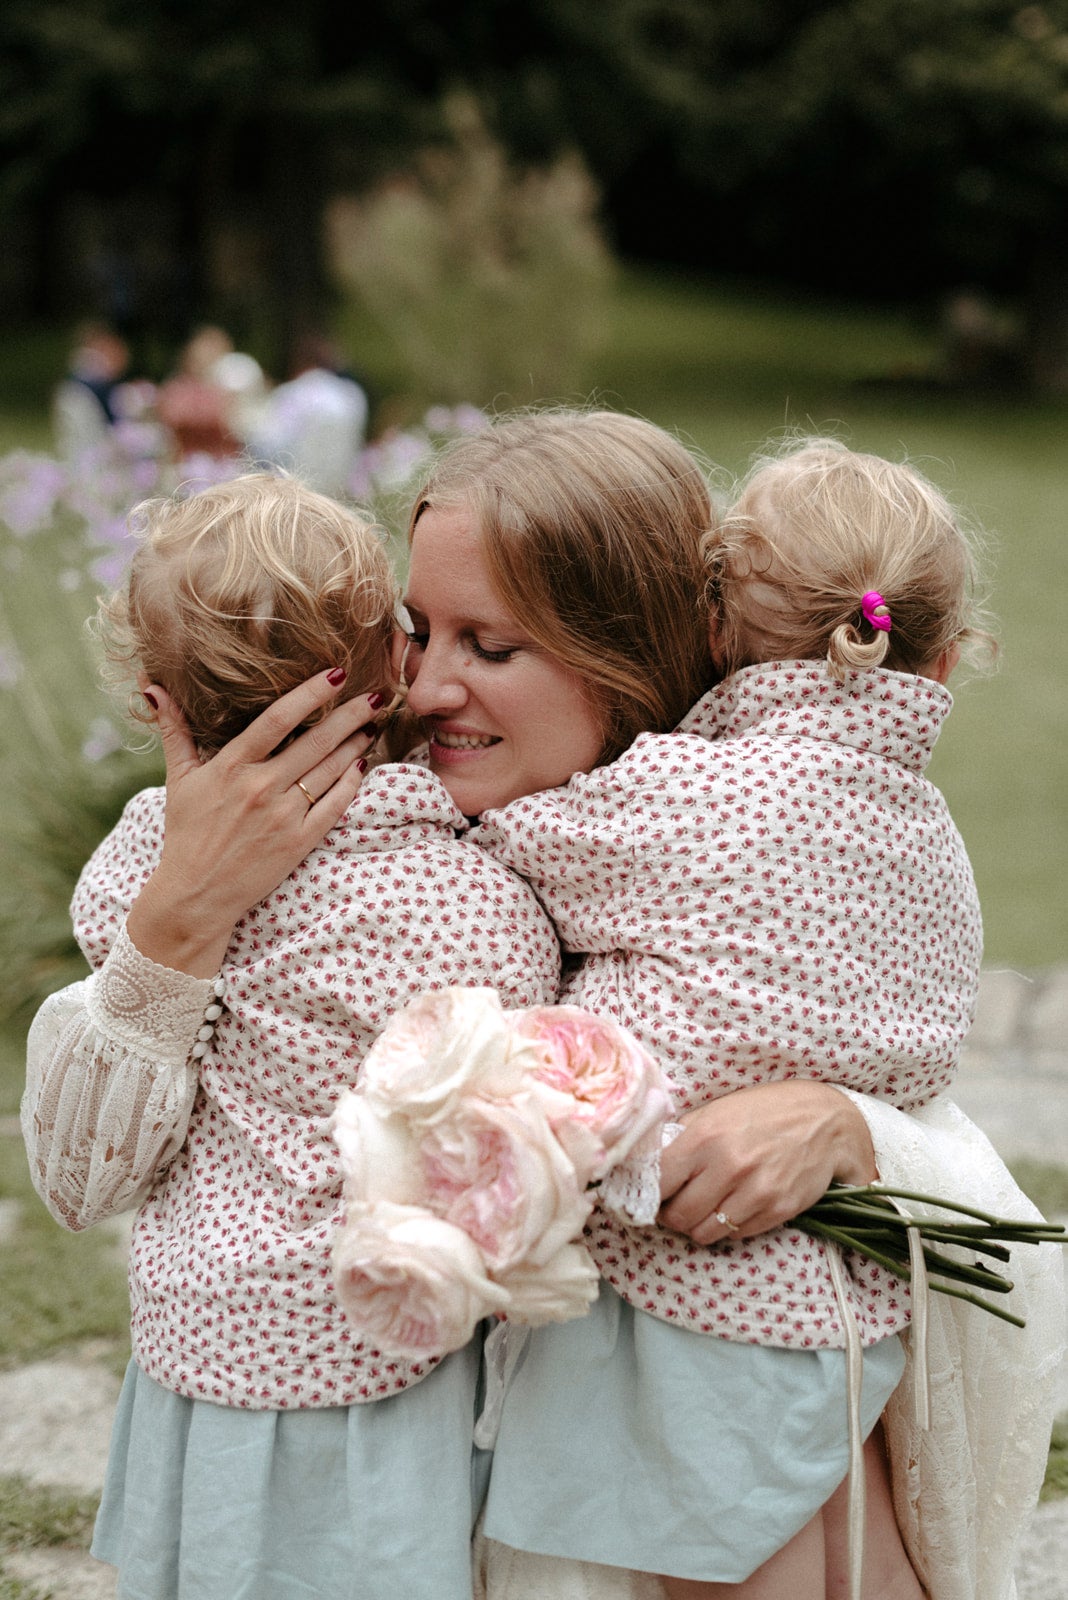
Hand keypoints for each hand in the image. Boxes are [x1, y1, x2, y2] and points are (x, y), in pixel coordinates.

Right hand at [126, 671, 378, 975]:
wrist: (196, 896)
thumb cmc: (187, 834)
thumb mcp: (178, 780)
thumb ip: (174, 731)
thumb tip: (154, 687)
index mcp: (231, 767)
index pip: (278, 719)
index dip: (311, 693)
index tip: (337, 674)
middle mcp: (260, 788)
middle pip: (316, 741)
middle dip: (351, 715)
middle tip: (377, 695)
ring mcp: (283, 816)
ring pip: (330, 770)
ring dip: (355, 744)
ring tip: (372, 724)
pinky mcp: (299, 843)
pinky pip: (334, 805)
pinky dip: (351, 783)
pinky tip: (362, 765)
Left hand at [657, 1080, 876, 1244]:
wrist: (824, 1120)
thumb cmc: (765, 1111)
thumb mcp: (719, 1110)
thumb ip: (685, 1135)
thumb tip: (651, 1162)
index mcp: (706, 1137)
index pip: (659, 1181)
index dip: (650, 1192)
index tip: (653, 1193)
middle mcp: (729, 1167)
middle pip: (678, 1215)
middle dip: (672, 1214)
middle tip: (676, 1205)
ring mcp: (756, 1192)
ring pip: (704, 1232)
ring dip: (697, 1225)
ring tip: (703, 1208)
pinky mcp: (778, 1211)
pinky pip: (736, 1234)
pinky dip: (727, 1227)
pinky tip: (733, 1206)